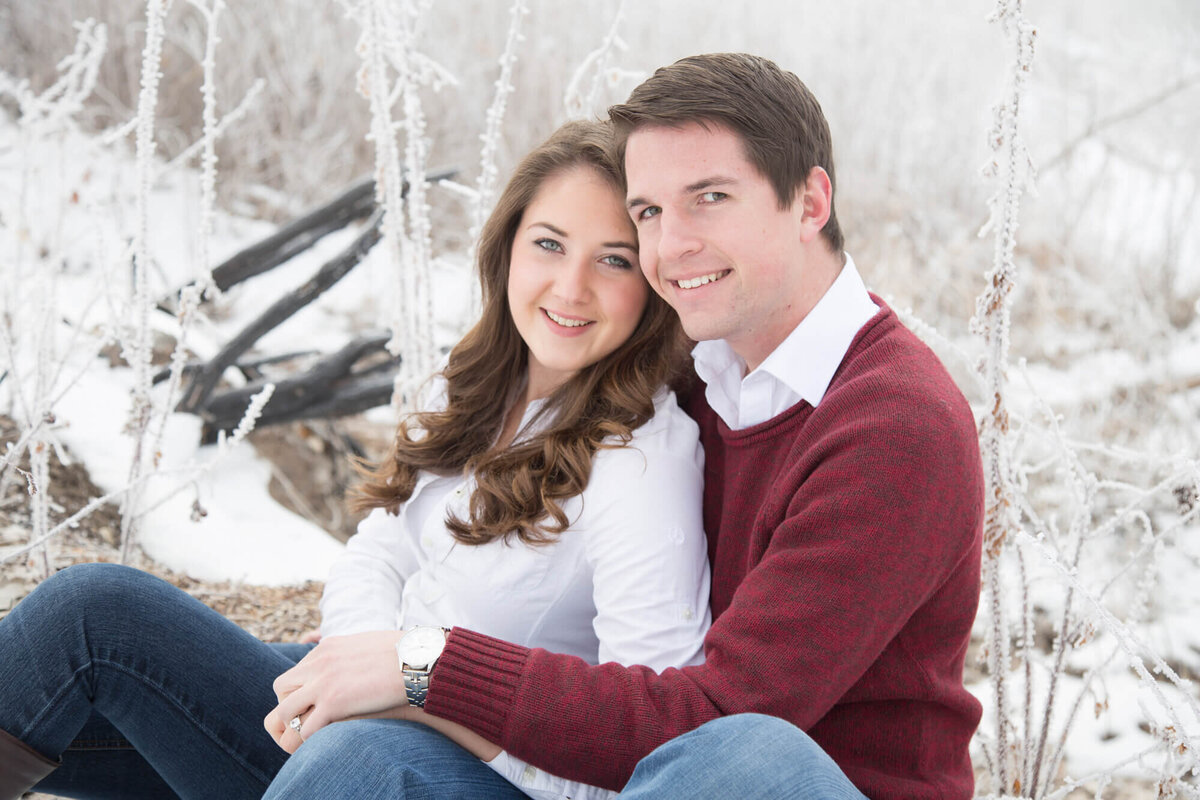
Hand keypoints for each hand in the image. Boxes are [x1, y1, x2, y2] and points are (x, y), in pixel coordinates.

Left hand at [264, 630, 407, 752]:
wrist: (419, 659)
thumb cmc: (406, 654)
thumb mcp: (369, 644)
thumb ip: (352, 653)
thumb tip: (357, 660)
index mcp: (327, 647)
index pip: (297, 671)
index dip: (302, 690)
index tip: (315, 702)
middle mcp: (319, 662)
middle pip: (281, 688)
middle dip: (290, 705)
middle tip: (308, 718)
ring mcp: (324, 683)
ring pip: (284, 712)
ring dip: (293, 726)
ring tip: (311, 735)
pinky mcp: (334, 704)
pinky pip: (304, 731)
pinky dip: (308, 741)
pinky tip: (322, 743)